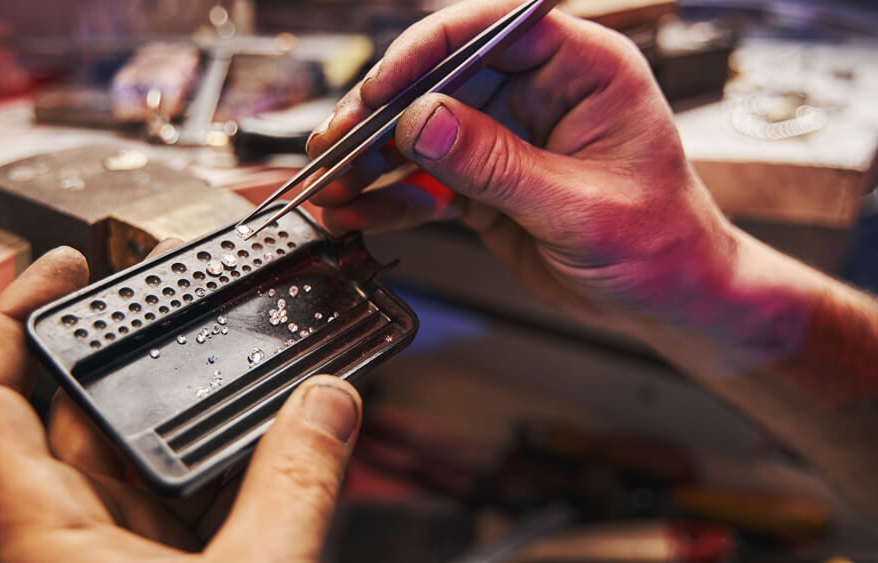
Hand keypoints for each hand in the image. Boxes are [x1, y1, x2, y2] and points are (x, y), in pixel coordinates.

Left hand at [0, 244, 361, 561]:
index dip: (13, 316)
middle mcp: (67, 535)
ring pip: (142, 460)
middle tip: (182, 298)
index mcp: (45, 531)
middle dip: (140, 355)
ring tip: (246, 368)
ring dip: (195, 419)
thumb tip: (329, 405)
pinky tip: (266, 448)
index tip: (59, 264)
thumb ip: (295, 488)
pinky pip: (179, 502)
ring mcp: (110, 553)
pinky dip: (221, 471)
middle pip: (84, 415)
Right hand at [307, 2, 741, 333]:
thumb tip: (424, 121)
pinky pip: (426, 179)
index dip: (431, 47)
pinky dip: (390, 197)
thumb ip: (498, 165)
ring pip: (423, 130)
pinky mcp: (485, 180)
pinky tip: (358, 211)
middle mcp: (539, 93)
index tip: (385, 87)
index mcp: (584, 71)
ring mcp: (506, 137)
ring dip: (373, 158)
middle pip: (442, 78)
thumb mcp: (579, 207)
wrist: (666, 299)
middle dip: (382, 112)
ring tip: (331, 186)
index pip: (496, 28)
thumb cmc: (660, 245)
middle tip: (337, 142)